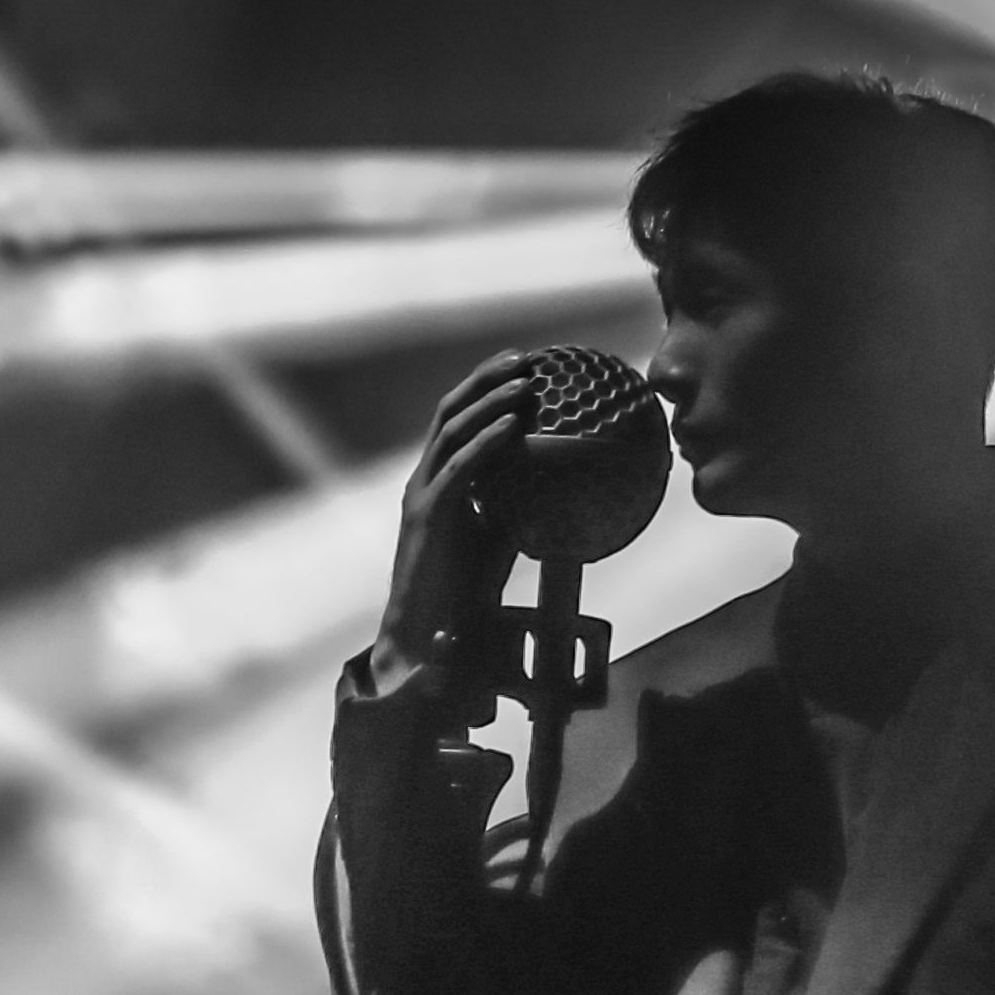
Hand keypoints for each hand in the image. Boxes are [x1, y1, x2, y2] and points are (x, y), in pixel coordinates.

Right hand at [378, 354, 539, 676]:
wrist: (428, 636)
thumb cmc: (465, 593)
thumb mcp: (502, 536)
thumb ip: (523, 506)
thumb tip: (571, 485)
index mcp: (437, 481)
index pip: (458, 420)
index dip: (486, 389)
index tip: (525, 367)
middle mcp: (424, 479)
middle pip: (451, 410)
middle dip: (487, 378)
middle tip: (528, 358)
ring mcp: (423, 494)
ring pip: (452, 429)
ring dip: (490, 400)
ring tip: (526, 381)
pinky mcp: (429, 516)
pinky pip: (461, 468)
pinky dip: (488, 442)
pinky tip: (516, 426)